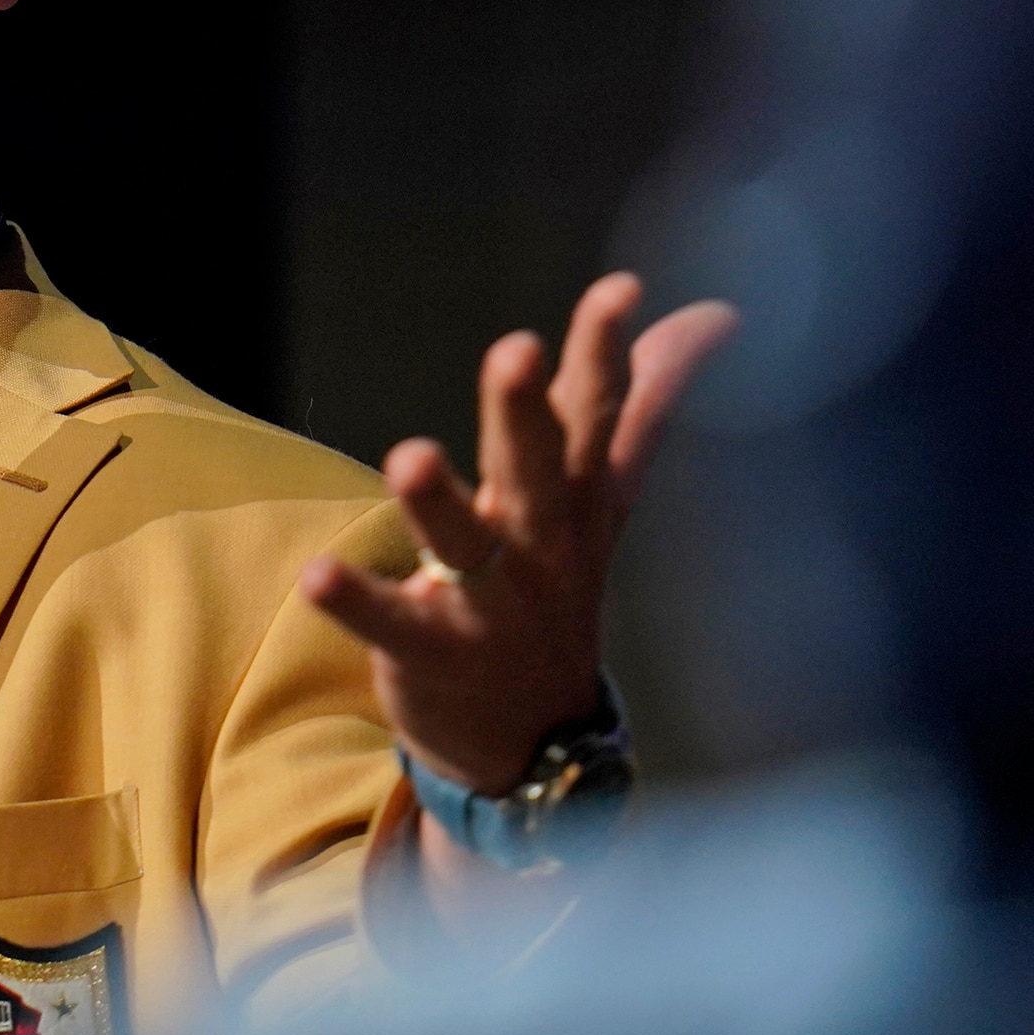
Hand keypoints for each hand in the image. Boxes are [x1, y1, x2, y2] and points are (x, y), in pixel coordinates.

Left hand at [302, 273, 737, 792]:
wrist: (535, 741)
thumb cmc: (555, 585)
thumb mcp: (600, 498)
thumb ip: (640, 403)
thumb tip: (716, 316)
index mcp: (574, 500)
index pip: (596, 417)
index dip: (605, 356)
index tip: (617, 293)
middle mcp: (540, 547)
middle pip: (534, 470)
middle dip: (526, 411)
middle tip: (517, 352)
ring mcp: (490, 606)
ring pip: (464, 547)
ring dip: (437, 502)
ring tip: (410, 456)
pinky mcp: (431, 653)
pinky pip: (391, 625)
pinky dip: (356, 601)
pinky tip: (316, 574)